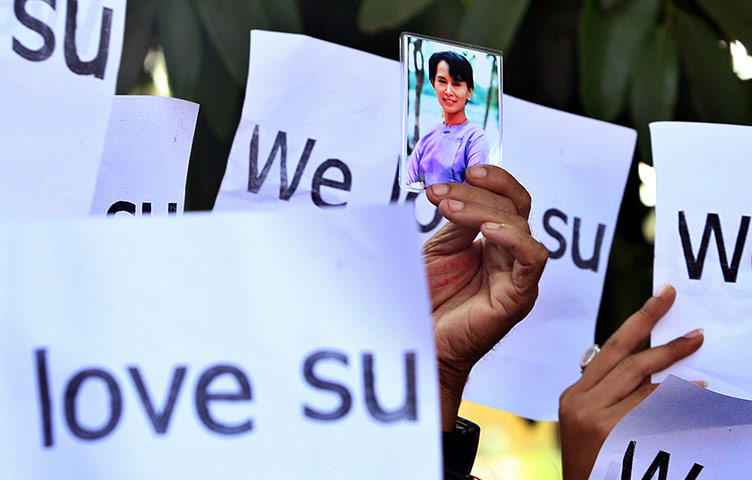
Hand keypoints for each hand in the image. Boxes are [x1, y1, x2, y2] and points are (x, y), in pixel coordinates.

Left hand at [424, 165, 548, 430]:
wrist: (419, 341)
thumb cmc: (427, 299)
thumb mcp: (439, 250)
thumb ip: (457, 222)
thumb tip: (463, 191)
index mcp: (494, 240)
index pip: (506, 199)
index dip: (490, 180)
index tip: (462, 170)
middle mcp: (510, 254)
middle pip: (513, 206)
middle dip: (476, 192)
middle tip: (440, 192)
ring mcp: (518, 274)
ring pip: (519, 225)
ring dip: (484, 210)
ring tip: (448, 208)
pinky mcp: (520, 295)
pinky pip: (533, 259)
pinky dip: (514, 238)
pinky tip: (487, 231)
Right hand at [558, 284, 703, 479]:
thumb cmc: (595, 464)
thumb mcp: (588, 423)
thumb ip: (607, 393)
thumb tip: (650, 369)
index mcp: (574, 395)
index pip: (610, 349)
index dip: (641, 320)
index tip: (663, 296)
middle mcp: (581, 403)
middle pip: (630, 362)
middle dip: (666, 344)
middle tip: (697, 333)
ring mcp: (596, 420)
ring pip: (646, 387)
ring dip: (677, 375)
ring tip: (700, 372)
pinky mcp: (615, 436)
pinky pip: (656, 411)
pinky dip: (681, 401)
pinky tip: (700, 395)